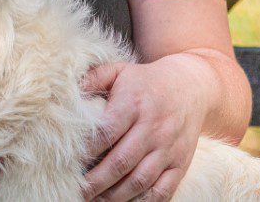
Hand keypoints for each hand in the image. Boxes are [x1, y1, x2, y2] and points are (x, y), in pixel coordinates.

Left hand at [80, 56, 209, 200]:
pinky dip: (144, 201)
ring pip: (140, 181)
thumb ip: (94, 78)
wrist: (191, 86)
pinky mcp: (181, 163)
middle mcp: (152, 128)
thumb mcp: (120, 71)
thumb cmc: (146, 81)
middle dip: (96, 181)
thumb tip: (68, 91)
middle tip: (78, 190)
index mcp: (134, 103)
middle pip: (121, 162)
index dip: (86, 150)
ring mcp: (168, 148)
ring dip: (116, 196)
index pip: (107, 132)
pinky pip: (163, 190)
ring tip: (96, 199)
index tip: (69, 160)